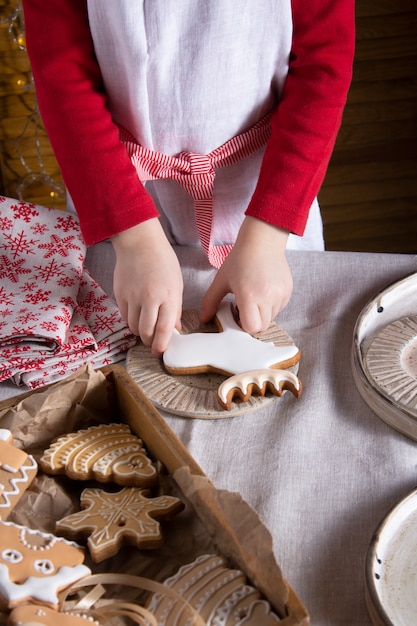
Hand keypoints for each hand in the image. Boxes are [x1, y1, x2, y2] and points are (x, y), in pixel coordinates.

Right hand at [111, 219, 182, 355]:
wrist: (139, 243)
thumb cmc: (162, 261)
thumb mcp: (176, 283)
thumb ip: (175, 307)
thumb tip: (175, 328)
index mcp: (168, 295)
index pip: (165, 328)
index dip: (162, 344)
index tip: (160, 351)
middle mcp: (150, 298)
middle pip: (146, 331)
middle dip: (149, 341)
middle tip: (152, 343)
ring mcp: (132, 296)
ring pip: (133, 326)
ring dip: (139, 331)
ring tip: (145, 328)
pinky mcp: (120, 294)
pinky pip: (124, 316)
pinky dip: (130, 320)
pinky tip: (136, 315)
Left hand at [200, 217, 292, 332]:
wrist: (262, 241)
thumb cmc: (240, 259)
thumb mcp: (221, 280)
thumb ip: (210, 302)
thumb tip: (203, 318)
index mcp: (249, 296)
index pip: (252, 327)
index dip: (243, 325)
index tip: (237, 315)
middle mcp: (268, 297)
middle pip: (262, 326)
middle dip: (252, 321)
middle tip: (244, 306)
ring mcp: (280, 294)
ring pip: (271, 318)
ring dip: (262, 313)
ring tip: (253, 296)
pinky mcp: (288, 291)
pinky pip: (279, 308)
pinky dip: (271, 305)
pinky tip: (263, 291)